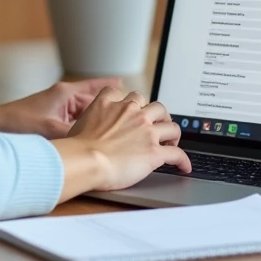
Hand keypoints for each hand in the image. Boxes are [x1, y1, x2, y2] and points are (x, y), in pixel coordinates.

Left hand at [0, 78, 120, 138]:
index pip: (96, 87)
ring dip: (96, 119)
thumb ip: (75, 135)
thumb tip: (95, 143)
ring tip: (115, 127)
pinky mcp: (51, 118)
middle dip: (109, 108)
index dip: (112, 88)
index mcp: (65, 93)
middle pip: (94, 101)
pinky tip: (91, 137)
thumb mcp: (52, 130)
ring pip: (85, 113)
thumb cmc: (18, 122)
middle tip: (127, 114)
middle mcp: (63, 97)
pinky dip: (83, 127)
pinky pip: (74, 120)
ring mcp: (57, 107)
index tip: (127, 87)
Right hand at [51, 87, 189, 201]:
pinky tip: (184, 167)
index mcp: (111, 104)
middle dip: (159, 115)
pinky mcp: (155, 152)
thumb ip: (89, 119)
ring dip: (173, 133)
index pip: (128, 94)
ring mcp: (146, 131)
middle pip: (155, 106)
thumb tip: (84, 131)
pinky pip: (177, 154)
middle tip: (158, 125)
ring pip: (171, 125)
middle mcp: (132, 113)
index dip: (134, 102)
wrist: (86, 159)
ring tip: (172, 142)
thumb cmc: (77, 146)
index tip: (135, 108)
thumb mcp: (78, 122)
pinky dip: (183, 160)